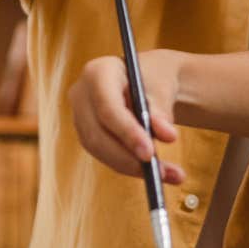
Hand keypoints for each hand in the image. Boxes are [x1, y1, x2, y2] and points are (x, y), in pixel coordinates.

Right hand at [68, 50, 185, 182]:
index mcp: (98, 72)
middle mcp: (81, 94)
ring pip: (100, 150)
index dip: (127, 132)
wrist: (148, 80)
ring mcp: (80, 116)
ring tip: (168, 175)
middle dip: (128, 158)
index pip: (107, 107)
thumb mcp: (162, 90)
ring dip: (132, 167)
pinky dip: (130, 166)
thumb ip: (161, 111)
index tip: (149, 154)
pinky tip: (155, 173)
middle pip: (98, 134)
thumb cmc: (155, 79)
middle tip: (159, 172)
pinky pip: (105, 156)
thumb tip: (166, 135)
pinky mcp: (87, 135)